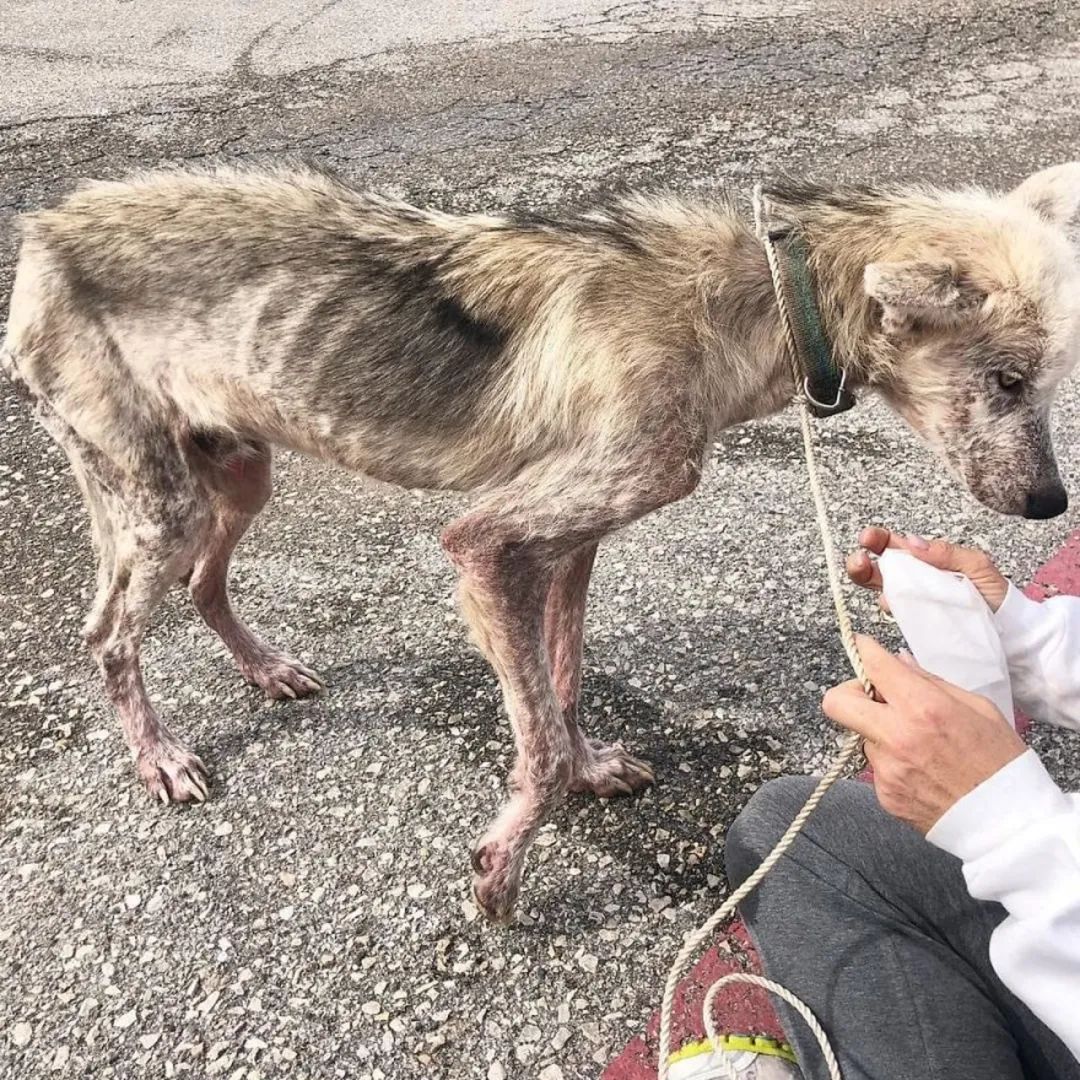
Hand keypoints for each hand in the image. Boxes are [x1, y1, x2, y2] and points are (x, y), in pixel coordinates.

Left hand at [823, 636, 1025, 833]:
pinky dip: (892, 762)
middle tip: (874, 697)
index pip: (876, 667)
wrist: (1008, 824)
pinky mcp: (884, 795)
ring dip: (880, 732)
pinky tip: (922, 769)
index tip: (863, 646)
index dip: (865, 650)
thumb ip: (931, 682)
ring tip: (919, 744)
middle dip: (849, 692)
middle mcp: (898, 737)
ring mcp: (887, 769)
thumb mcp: (979, 708)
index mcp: (925, 709)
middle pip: (836, 702)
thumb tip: (900, 662)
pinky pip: (876, 766)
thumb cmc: (1001, 762)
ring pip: (861, 735)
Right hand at [846, 526, 1008, 611]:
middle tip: (859, 558)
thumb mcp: (977, 565)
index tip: (868, 538)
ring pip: (880, 588)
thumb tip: (911, 542)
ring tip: (864, 571)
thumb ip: (947, 553)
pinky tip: (888, 602)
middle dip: (861, 560)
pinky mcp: (916, 623)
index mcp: (926, 560)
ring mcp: (913, 602)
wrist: (1012, 632)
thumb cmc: (997, 596)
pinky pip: (895, 613)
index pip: (895, 546)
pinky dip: (887, 605)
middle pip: (877, 568)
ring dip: (866, 578)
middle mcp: (914, 580)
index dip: (878, 540)